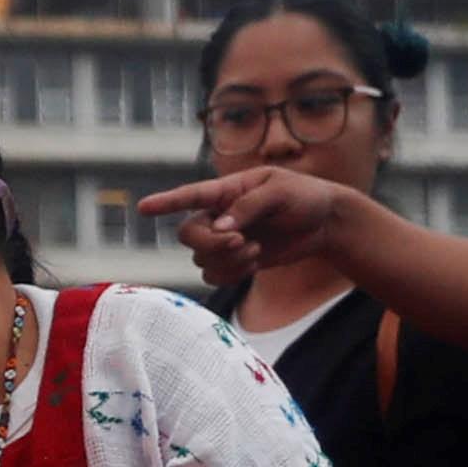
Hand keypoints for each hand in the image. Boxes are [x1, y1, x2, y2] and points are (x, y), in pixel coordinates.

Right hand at [136, 163, 368, 271]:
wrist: (325, 223)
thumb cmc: (305, 197)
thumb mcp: (281, 191)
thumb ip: (249, 206)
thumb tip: (220, 228)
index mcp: (227, 190)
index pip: (190, 196)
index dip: (165, 202)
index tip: (143, 208)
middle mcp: (219, 215)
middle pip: (188, 235)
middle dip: (211, 243)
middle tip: (241, 241)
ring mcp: (225, 240)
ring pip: (200, 259)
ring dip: (227, 260)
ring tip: (256, 250)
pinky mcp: (236, 261)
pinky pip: (215, 276)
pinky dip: (232, 274)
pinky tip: (254, 263)